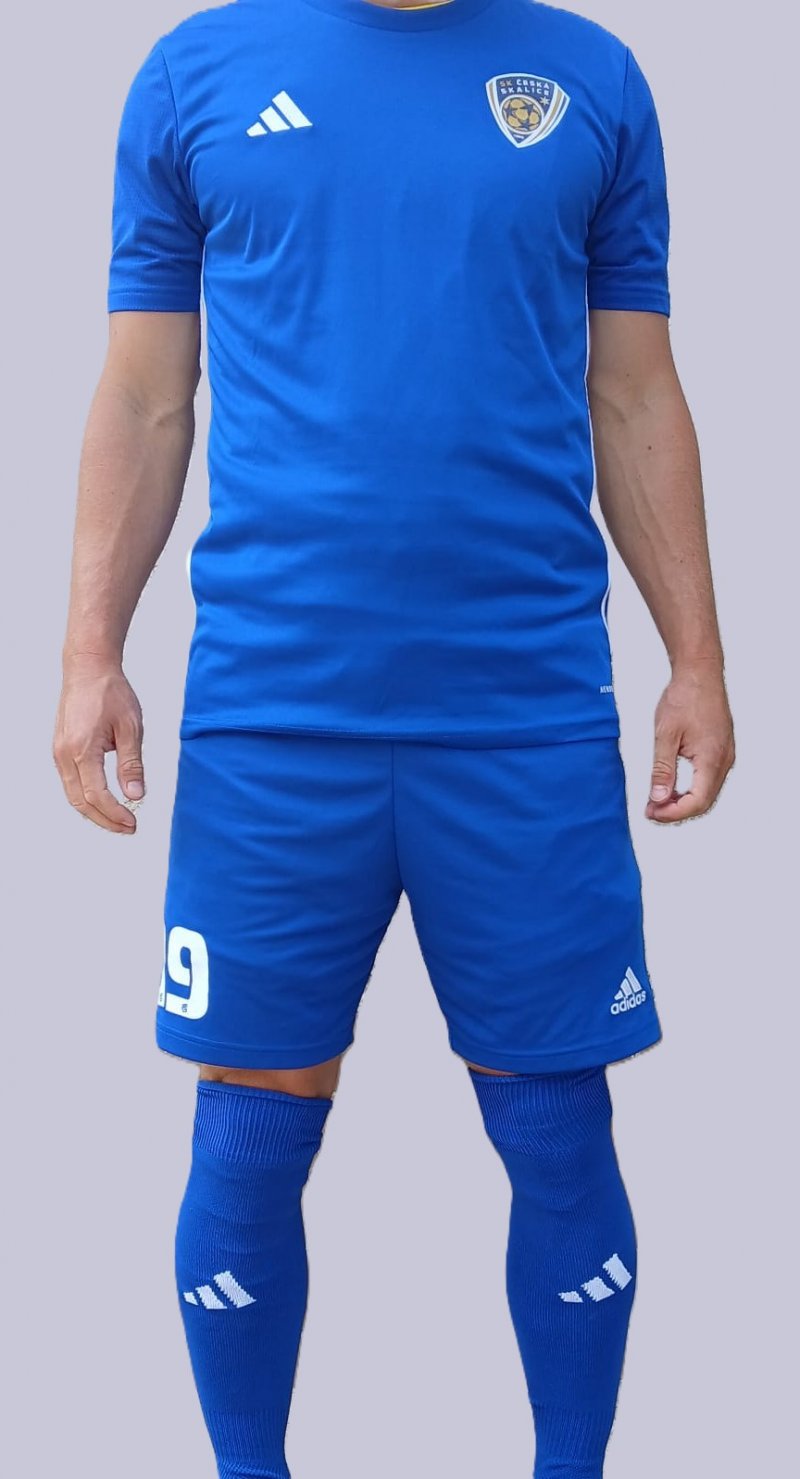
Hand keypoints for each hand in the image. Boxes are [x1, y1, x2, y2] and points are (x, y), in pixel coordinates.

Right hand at [54, 654, 144, 833]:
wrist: (88, 669)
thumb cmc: (109, 691)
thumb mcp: (130, 728)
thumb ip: (132, 765)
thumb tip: (136, 796)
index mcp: (81, 749)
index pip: (97, 795)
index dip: (115, 814)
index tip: (133, 822)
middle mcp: (64, 754)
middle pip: (80, 802)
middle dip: (105, 820)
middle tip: (128, 827)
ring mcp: (58, 752)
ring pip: (72, 795)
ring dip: (94, 812)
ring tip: (118, 819)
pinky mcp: (60, 749)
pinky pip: (70, 783)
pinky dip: (85, 798)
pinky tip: (103, 801)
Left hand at [647, 664, 734, 823]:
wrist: (700, 674)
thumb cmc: (685, 697)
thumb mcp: (665, 735)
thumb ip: (662, 769)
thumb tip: (658, 797)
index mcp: (712, 758)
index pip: (697, 802)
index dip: (673, 813)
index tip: (652, 813)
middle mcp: (724, 760)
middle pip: (704, 801)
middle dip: (677, 811)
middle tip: (651, 811)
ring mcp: (725, 756)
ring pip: (707, 792)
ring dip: (683, 801)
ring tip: (658, 800)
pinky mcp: (721, 750)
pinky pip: (709, 779)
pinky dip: (691, 789)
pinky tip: (673, 786)